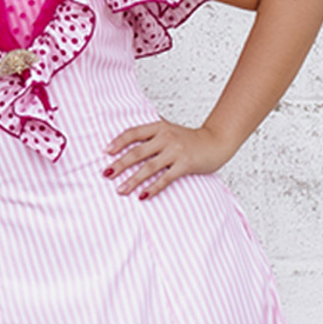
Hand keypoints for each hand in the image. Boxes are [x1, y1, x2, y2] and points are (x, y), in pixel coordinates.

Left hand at [103, 120, 229, 198]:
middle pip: (137, 151)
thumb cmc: (190, 139)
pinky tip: (142, 196)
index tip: (106, 152)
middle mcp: (166, 137)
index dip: (118, 142)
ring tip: (120, 190)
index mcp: (159, 127)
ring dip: (132, 180)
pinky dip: (153, 188)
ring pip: (149, 167)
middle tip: (106, 174)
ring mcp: (175, 151)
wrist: (216, 142)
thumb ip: (152, 133)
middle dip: (120, 164)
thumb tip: (129, 140)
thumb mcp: (170, 130)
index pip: (134, 133)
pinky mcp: (185, 164)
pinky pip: (165, 178)